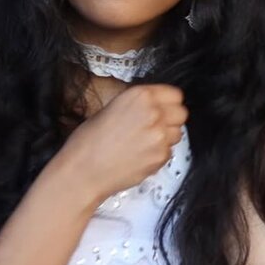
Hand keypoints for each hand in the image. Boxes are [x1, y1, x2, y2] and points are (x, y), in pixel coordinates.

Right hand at [60, 84, 186, 205]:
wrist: (83, 170)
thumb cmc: (89, 141)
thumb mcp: (112, 107)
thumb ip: (139, 104)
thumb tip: (156, 105)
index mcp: (140, 95)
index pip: (174, 94)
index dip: (168, 102)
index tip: (162, 108)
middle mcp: (154, 112)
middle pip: (181, 112)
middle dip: (171, 119)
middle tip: (155, 126)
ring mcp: (160, 136)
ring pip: (177, 133)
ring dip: (166, 136)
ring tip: (144, 142)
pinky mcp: (161, 157)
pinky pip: (169, 151)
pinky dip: (159, 153)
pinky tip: (140, 155)